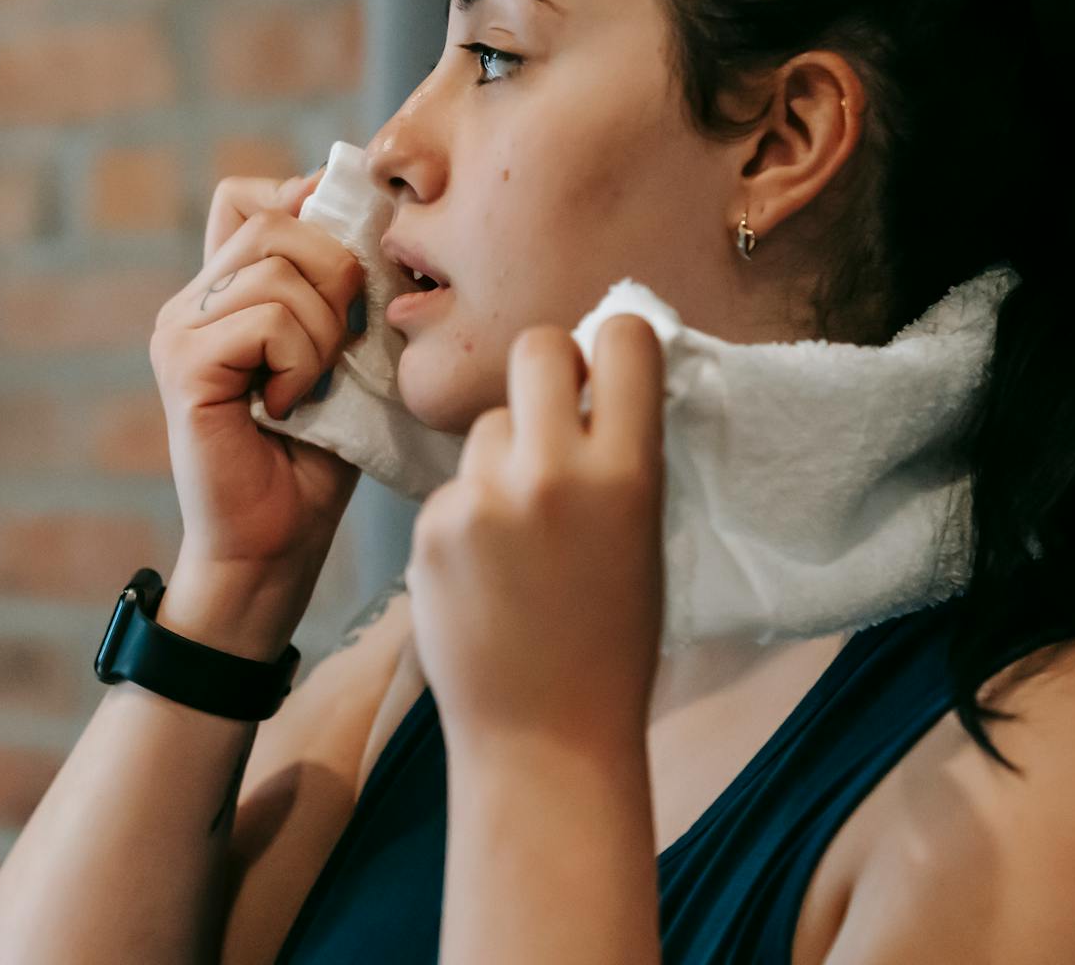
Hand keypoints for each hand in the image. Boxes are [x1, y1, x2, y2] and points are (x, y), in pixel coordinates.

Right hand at [149, 165, 365, 633]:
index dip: (307, 211)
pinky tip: (288, 406)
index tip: (348, 274)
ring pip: (277, 268)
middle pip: (275, 220)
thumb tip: (362, 211)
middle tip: (339, 347)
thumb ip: (339, 290)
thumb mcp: (341, 354)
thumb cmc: (316, 457)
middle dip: (335, 275)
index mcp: (224, 291)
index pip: (249, 196)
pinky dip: (300, 361)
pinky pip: (266, 320)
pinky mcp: (184, 365)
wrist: (276, 545)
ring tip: (312, 386)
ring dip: (323, 329)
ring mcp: (179, 330)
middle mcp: (190, 301)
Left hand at [405, 315, 666, 758]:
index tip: (609, 371)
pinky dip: (468, 514)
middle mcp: (552, 472)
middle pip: (536, 348)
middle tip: (555, 416)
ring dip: (503, 456)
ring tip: (521, 535)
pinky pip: (454, 485)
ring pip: (487, 425)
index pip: (622, 339)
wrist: (545, 737)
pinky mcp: (430, 526)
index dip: (614, 345)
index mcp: (626, 473)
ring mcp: (482, 498)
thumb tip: (599, 376)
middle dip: (547, 370)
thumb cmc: (611, 640)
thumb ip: (622, 452)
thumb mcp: (644, 534)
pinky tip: (485, 572)